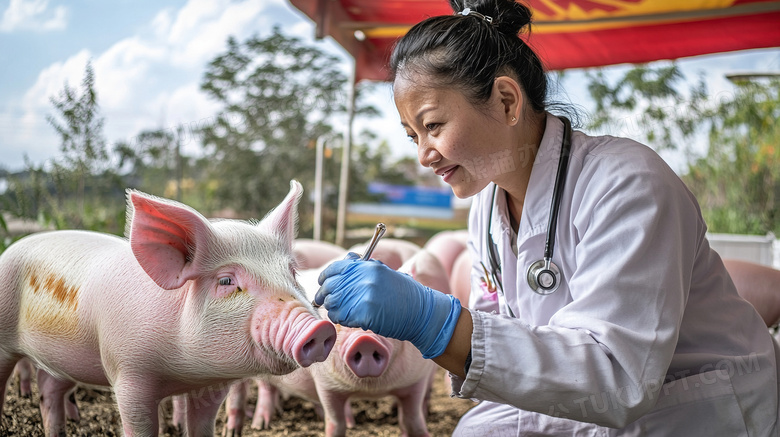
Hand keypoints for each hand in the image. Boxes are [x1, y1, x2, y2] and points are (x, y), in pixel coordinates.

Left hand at [315, 253, 461, 358]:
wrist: (421, 313)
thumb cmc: (403, 294)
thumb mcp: (384, 272)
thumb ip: (363, 267)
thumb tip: (344, 261)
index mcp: (368, 266)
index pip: (336, 268)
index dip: (326, 277)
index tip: (323, 284)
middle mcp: (365, 278)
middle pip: (331, 287)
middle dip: (325, 296)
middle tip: (325, 302)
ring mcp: (365, 296)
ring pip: (333, 304)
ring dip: (334, 309)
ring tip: (343, 312)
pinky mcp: (365, 314)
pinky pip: (342, 318)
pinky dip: (342, 320)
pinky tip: (351, 320)